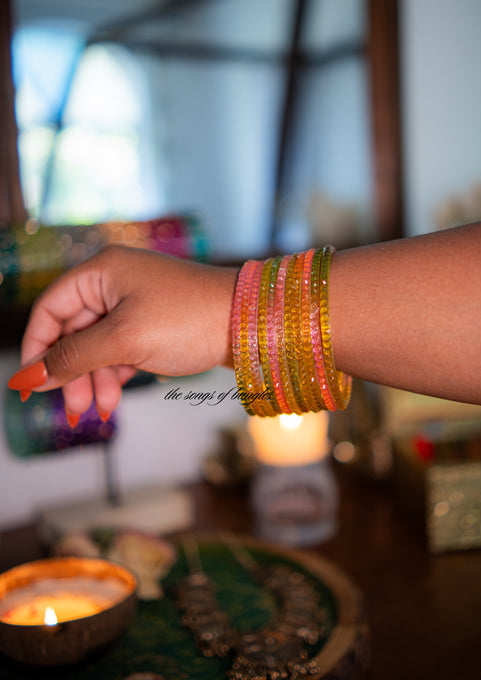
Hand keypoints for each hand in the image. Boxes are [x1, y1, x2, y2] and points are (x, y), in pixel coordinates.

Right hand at [8, 245, 236, 422]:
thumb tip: (31, 375)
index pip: (50, 308)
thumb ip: (74, 357)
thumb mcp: (124, 341)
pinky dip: (114, 372)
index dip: (37, 347)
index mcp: (102, 271)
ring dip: (94, 378)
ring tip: (104, 408)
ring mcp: (134, 300)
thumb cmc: (189, 320)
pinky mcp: (152, 319)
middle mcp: (114, 280)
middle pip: (73, 330)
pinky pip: (118, 347)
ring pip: (96, 344)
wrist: (249, 323)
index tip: (33, 385)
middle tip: (77, 407)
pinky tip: (116, 396)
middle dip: (72, 371)